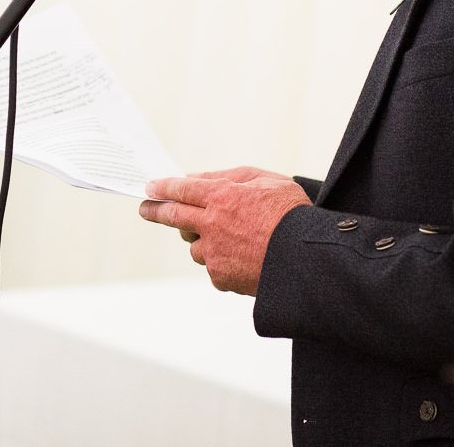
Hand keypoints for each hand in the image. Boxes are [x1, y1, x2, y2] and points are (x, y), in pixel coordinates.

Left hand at [139, 166, 308, 295]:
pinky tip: (243, 257)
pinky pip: (212, 267)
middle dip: (155, 211)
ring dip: (201, 240)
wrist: (308, 258)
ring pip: (194, 246)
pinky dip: (221, 261)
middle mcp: (212, 224)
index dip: (163, 187)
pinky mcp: (220, 276)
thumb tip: (199, 177)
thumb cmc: (292, 214)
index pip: (182, 188)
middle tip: (145, 208)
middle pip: (173, 216)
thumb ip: (230, 176)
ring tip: (229, 238)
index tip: (151, 187)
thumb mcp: (266, 180)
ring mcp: (214, 252)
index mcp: (222, 196)